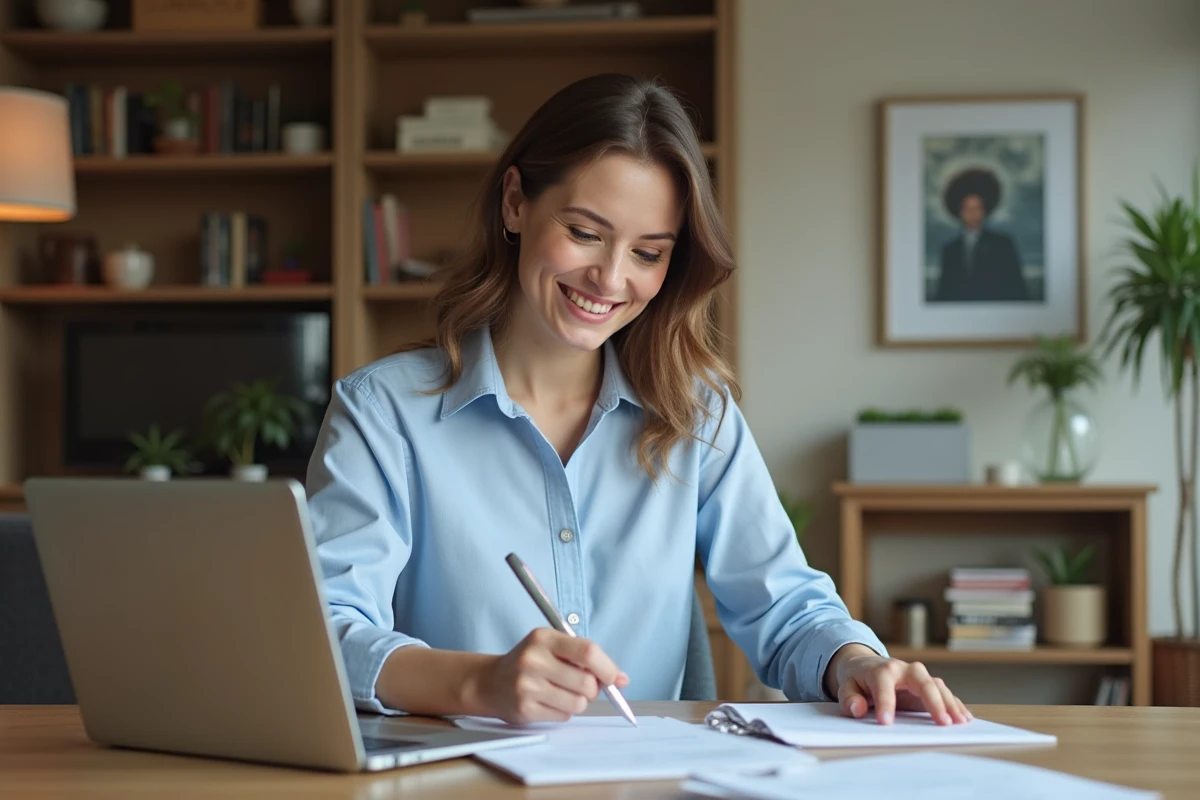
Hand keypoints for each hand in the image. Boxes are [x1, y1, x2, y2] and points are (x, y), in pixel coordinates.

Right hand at [465, 628, 629, 723]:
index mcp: (543, 638)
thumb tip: (622, 679)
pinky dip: (563, 712)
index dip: (608, 667)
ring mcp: (527, 686)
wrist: (491, 682)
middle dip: (593, 689)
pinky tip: (548, 701)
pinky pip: (563, 717)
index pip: (587, 652)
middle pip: (587, 683)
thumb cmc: (531, 662)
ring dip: (578, 702)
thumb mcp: (553, 647)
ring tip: (562, 693)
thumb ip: (587, 658)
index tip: (615, 678)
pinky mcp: (524, 709)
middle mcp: (533, 660)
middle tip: (582, 685)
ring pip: (578, 704)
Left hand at [830, 645, 970, 725]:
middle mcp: (904, 669)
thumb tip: (857, 709)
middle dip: (933, 702)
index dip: (884, 703)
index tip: (885, 723)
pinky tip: (965, 717)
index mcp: (881, 670)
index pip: (883, 685)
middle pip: (922, 681)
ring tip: (960, 722)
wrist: (865, 666)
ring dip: (950, 704)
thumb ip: (849, 698)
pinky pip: (944, 693)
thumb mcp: (846, 687)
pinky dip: (954, 704)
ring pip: (937, 686)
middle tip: (942, 723)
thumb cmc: (857, 680)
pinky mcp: (927, 684)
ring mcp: (918, 676)